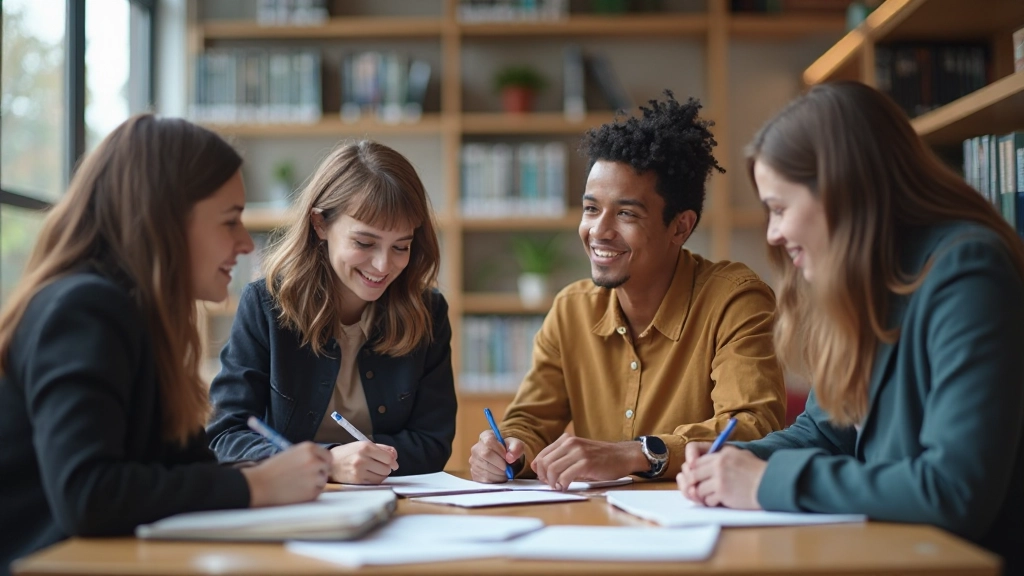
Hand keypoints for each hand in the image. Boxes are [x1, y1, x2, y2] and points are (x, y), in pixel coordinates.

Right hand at [241, 441, 330, 506]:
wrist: (260, 485)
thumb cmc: (272, 470)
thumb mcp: (291, 454)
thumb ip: (308, 456)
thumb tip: (322, 462)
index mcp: (308, 448)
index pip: (328, 455)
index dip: (322, 462)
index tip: (318, 466)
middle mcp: (314, 461)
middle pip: (326, 468)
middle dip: (318, 472)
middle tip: (304, 477)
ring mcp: (314, 477)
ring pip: (322, 481)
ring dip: (314, 483)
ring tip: (297, 484)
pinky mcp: (312, 492)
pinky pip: (317, 492)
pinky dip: (309, 493)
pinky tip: (296, 490)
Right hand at [329, 442, 398, 483]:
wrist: (330, 464)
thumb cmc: (348, 453)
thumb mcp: (363, 445)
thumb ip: (381, 448)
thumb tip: (395, 456)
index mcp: (365, 447)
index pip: (388, 457)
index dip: (393, 461)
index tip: (393, 463)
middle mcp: (363, 459)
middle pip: (386, 468)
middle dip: (386, 467)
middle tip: (380, 466)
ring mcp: (360, 471)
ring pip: (382, 476)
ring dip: (381, 474)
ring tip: (374, 470)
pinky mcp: (357, 480)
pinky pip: (375, 482)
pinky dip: (375, 479)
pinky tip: (370, 475)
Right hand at [469, 430, 523, 482]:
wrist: (506, 462)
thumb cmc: (509, 451)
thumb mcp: (516, 445)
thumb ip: (516, 448)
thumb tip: (510, 458)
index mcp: (486, 437)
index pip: (488, 441)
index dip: (500, 450)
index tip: (508, 457)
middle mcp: (476, 448)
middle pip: (485, 455)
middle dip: (500, 464)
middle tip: (508, 467)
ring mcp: (473, 462)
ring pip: (485, 469)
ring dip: (499, 473)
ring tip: (505, 472)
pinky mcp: (474, 474)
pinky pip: (484, 479)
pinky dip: (495, 480)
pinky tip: (499, 476)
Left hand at [532, 434, 646, 489]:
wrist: (622, 455)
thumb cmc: (601, 457)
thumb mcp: (579, 452)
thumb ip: (563, 457)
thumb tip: (543, 470)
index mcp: (566, 440)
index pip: (542, 455)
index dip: (539, 470)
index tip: (543, 478)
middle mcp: (570, 443)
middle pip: (545, 463)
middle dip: (544, 477)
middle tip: (551, 485)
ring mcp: (578, 452)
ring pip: (552, 469)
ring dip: (552, 482)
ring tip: (558, 487)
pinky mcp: (586, 463)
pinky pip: (565, 476)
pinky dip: (562, 485)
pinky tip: (565, 487)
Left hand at [677, 444, 765, 509]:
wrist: (771, 484)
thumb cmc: (757, 472)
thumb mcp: (740, 456)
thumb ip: (722, 457)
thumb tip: (701, 463)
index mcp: (723, 453)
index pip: (697, 461)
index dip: (693, 470)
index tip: (695, 477)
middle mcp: (719, 464)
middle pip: (693, 474)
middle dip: (694, 483)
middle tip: (697, 490)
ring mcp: (720, 478)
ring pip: (699, 489)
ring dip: (703, 495)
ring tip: (712, 496)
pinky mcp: (723, 492)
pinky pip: (708, 500)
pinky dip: (711, 502)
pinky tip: (720, 501)